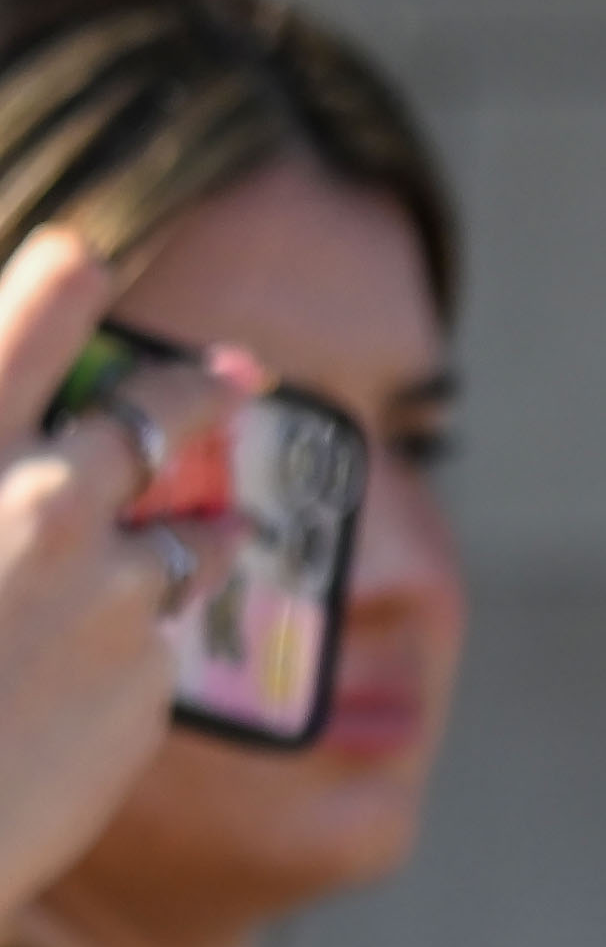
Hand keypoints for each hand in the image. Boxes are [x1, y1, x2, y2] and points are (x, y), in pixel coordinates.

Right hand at [0, 228, 179, 919]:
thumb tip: (13, 432)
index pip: (39, 309)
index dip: (70, 280)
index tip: (94, 261)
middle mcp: (52, 499)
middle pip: (160, 416)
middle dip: (202, 389)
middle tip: (242, 372)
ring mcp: (115, 594)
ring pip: (188, 541)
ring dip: (200, 531)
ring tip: (221, 525)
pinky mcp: (149, 684)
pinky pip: (153, 647)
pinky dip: (129, 649)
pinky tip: (78, 685)